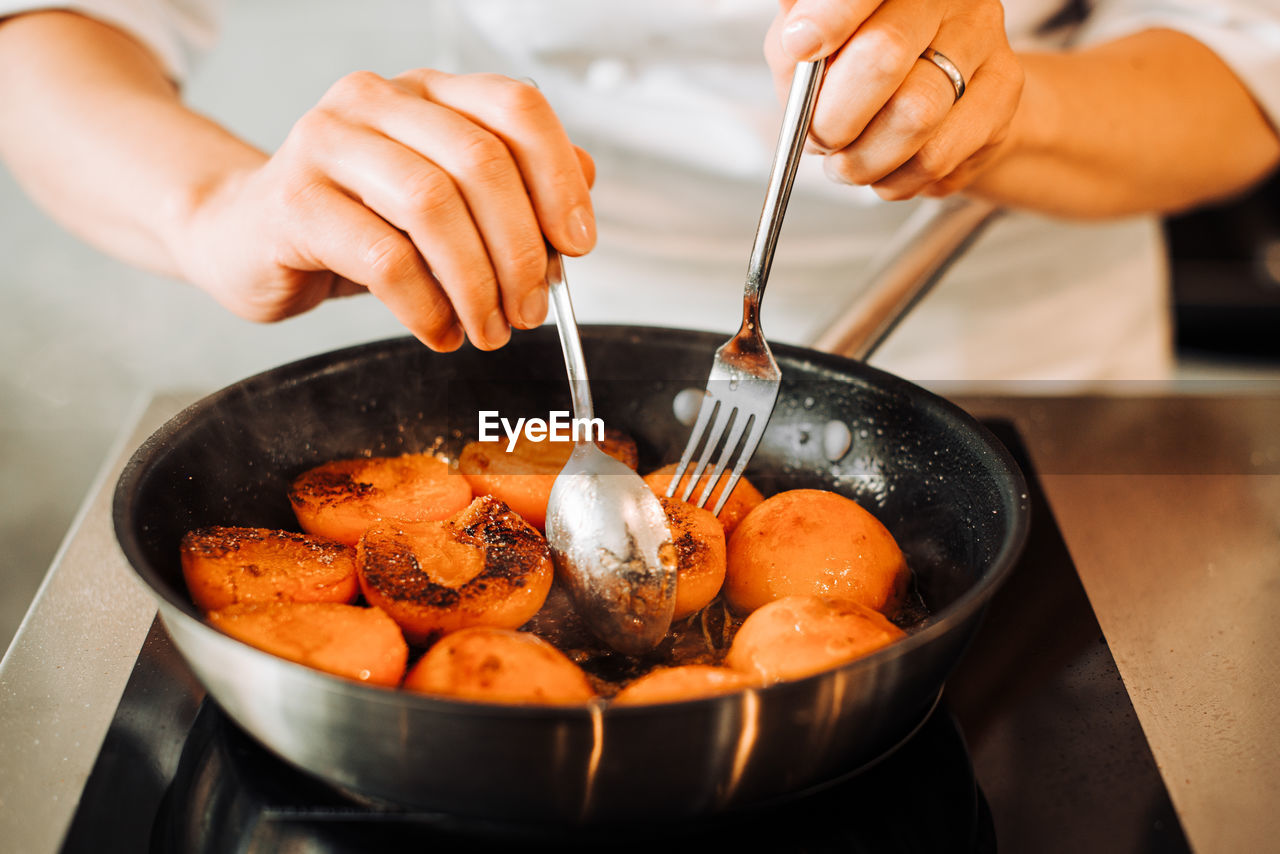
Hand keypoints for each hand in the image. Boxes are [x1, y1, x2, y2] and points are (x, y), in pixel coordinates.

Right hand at [175, 70, 594, 350]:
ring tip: (487, 329)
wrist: (244, 237)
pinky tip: (438, 332)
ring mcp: (328, 142)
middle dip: (521, 251)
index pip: (517, 108)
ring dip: (477, 284)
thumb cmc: (356, 224)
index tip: (578, 246)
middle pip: (482, 161)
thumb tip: (582, 190)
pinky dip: (425, 306)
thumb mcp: (445, 205)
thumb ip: (512, 191)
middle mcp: (379, 100)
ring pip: (433, 205)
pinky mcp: (293, 200)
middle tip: (530, 312)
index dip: (559, 178)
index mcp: (428, 93)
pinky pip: (382, 257)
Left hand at [765, 0, 1022, 199]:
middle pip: (885, 56)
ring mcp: (982, 39)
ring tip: (849, 161)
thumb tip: (800, 39)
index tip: (803, 46)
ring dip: (864, 158)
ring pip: (915, 115)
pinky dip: (896, 178)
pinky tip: (886, 168)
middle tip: (820, 138)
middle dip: (834, 116)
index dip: (831, 18)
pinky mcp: (1002, 92)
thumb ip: (799, 39)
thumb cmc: (856, 65)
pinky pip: (938, 155)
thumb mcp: (810, 44)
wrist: (932, 98)